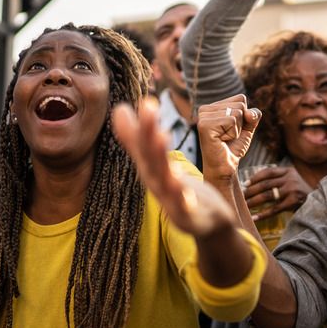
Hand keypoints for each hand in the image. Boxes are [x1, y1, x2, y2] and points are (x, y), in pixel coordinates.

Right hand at [112, 99, 237, 238]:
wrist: (208, 224)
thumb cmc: (181, 191)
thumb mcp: (159, 164)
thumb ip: (139, 140)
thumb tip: (118, 109)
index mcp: (151, 170)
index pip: (143, 146)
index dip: (141, 125)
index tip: (139, 102)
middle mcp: (157, 184)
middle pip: (150, 158)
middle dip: (148, 133)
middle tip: (148, 106)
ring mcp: (171, 202)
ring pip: (164, 179)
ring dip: (161, 158)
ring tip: (162, 136)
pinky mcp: (188, 217)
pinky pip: (182, 205)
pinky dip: (180, 196)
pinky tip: (181, 185)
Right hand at [196, 95, 261, 181]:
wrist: (225, 167)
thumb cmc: (233, 147)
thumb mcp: (247, 128)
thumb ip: (253, 115)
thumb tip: (248, 113)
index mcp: (213, 106)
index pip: (240, 98)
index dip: (244, 116)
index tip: (232, 129)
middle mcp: (205, 109)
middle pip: (240, 105)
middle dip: (240, 124)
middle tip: (228, 136)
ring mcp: (203, 116)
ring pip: (237, 113)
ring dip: (236, 130)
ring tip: (224, 139)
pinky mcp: (204, 125)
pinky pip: (232, 121)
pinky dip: (232, 134)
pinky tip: (222, 141)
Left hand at [242, 166, 311, 219]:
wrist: (318, 202)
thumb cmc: (299, 192)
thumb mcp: (291, 180)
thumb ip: (277, 179)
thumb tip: (252, 184)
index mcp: (288, 171)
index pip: (268, 171)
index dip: (255, 177)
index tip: (245, 184)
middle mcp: (290, 179)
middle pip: (265, 184)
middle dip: (251, 191)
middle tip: (241, 197)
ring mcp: (292, 190)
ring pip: (267, 196)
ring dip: (253, 201)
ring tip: (244, 206)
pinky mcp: (293, 202)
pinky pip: (274, 209)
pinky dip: (263, 214)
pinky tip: (254, 218)